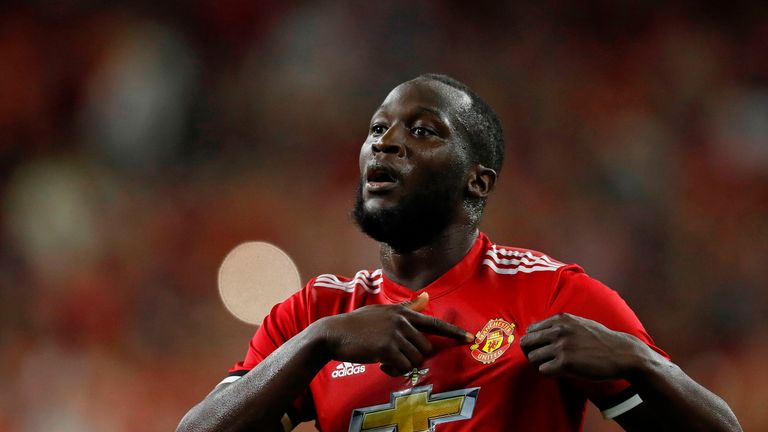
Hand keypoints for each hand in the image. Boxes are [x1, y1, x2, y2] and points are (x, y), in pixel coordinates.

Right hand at [314, 293, 473, 376]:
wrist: (333, 334)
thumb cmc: (358, 324)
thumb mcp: (383, 312)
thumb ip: (407, 308)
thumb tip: (426, 297)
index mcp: (403, 312)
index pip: (435, 323)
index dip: (455, 332)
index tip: (471, 338)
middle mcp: (402, 321)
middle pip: (425, 348)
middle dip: (412, 356)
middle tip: (393, 355)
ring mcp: (395, 333)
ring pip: (415, 359)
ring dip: (402, 364)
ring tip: (384, 358)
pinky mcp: (386, 347)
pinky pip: (402, 366)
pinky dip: (393, 369)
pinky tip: (380, 363)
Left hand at [520, 313, 646, 380]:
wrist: (622, 354)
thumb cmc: (601, 340)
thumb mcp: (579, 323)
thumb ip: (560, 325)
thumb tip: (539, 331)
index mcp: (560, 319)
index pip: (530, 330)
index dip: (533, 342)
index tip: (541, 349)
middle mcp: (558, 330)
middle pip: (526, 343)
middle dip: (531, 353)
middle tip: (542, 361)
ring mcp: (561, 346)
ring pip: (533, 358)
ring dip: (540, 365)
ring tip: (552, 367)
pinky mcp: (565, 363)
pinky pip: (543, 370)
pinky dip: (548, 373)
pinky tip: (559, 372)